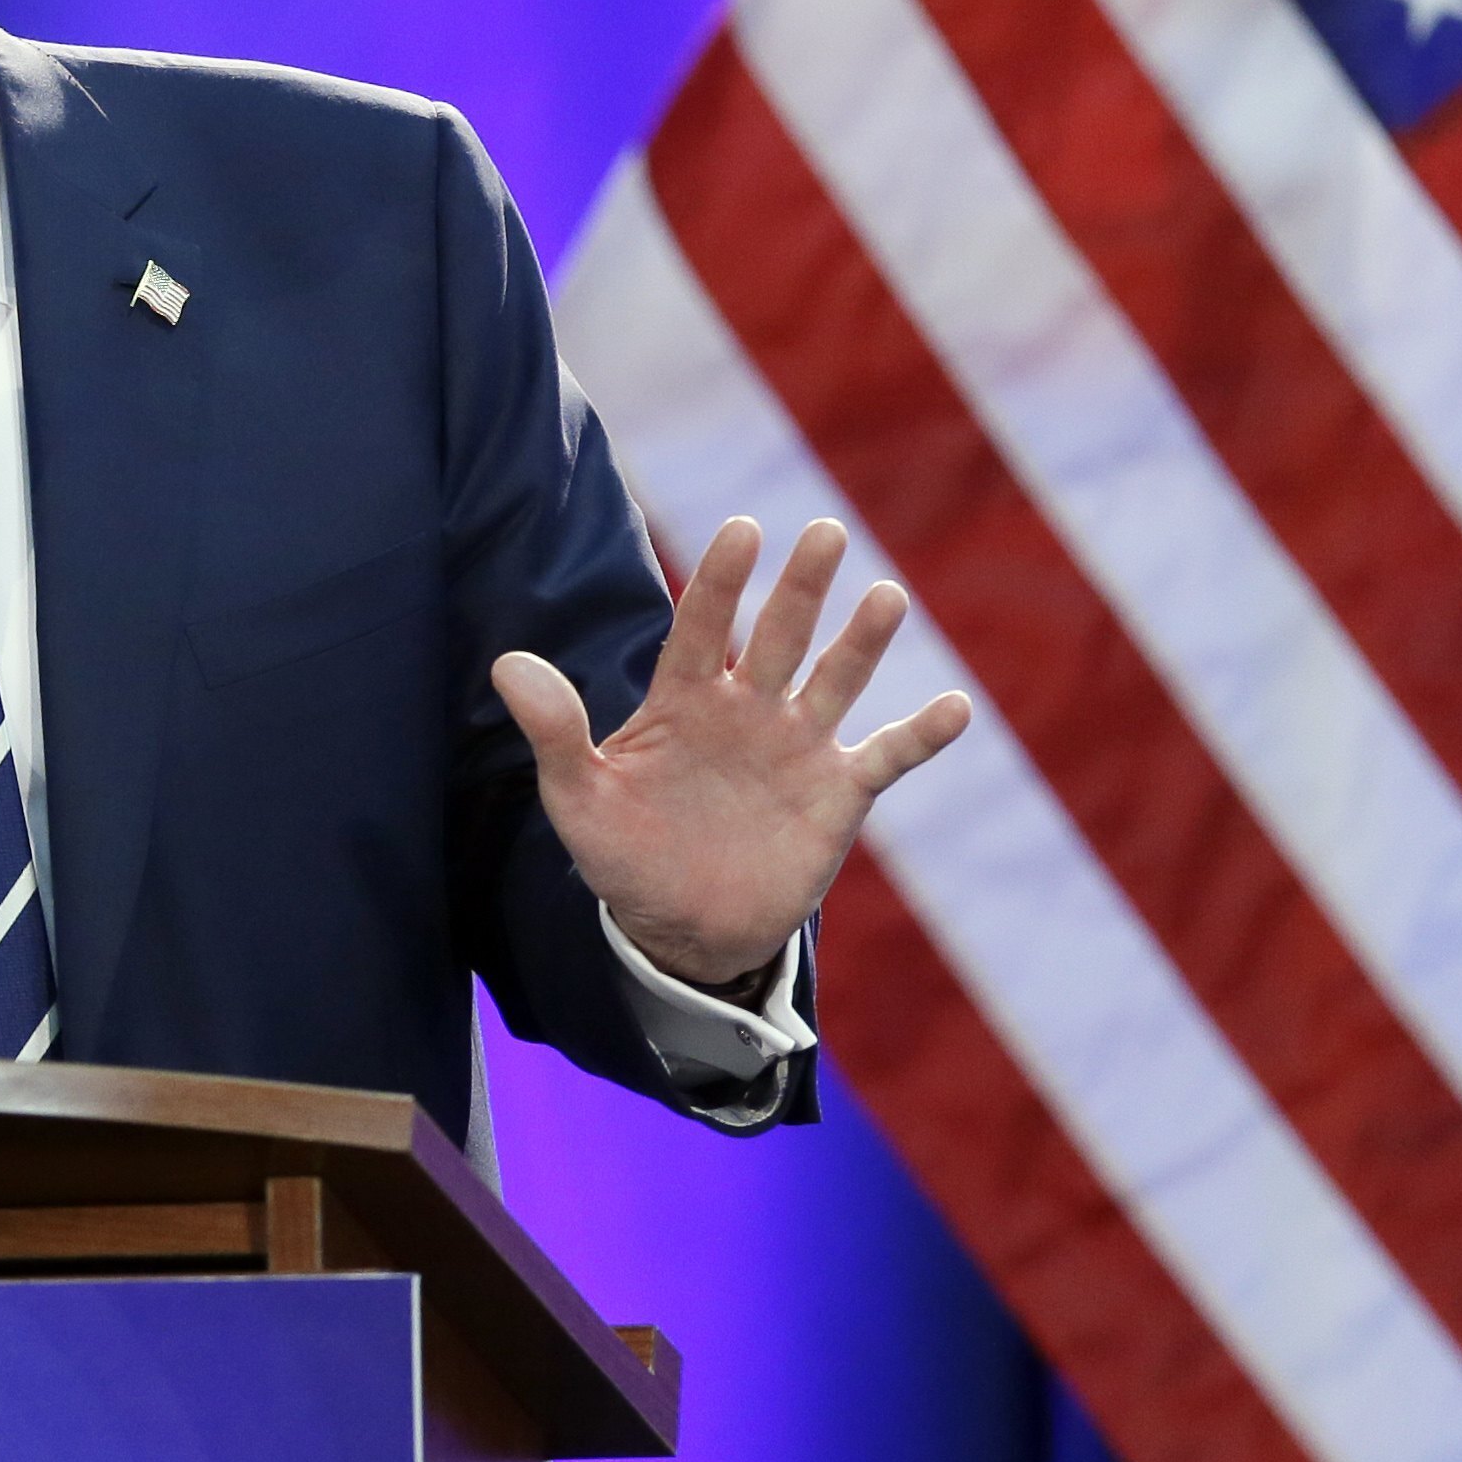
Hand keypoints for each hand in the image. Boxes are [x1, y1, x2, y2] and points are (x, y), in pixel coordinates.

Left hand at [496, 515, 971, 993]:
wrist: (682, 930)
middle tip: (824, 532)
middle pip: (780, 635)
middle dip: (802, 588)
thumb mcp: (577, 799)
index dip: (721, 581)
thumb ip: (553, 731)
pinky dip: (920, 735)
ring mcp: (797, 747)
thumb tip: (506, 662)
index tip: (742, 530)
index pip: (704, 626)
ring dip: (863, 641)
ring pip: (837, 680)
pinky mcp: (837, 795)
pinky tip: (956, 708)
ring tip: (887, 596)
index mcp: (685, 699)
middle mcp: (748, 709)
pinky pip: (886, 757)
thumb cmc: (625, 855)